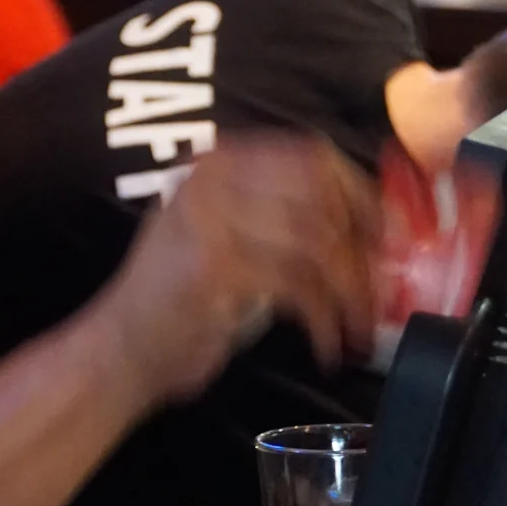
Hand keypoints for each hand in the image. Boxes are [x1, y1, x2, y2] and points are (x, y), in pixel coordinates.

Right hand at [81, 135, 377, 412]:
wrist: (120, 350)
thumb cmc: (182, 302)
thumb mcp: (227, 239)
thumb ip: (281, 219)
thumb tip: (369, 225)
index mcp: (216, 164)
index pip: (310, 155)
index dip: (358, 191)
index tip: (386, 231)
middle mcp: (210, 181)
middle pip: (321, 196)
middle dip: (363, 245)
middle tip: (380, 285)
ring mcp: (209, 221)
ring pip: (318, 243)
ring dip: (351, 291)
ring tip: (358, 325)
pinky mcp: (216, 269)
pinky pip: (299, 288)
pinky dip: (325, 321)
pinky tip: (327, 345)